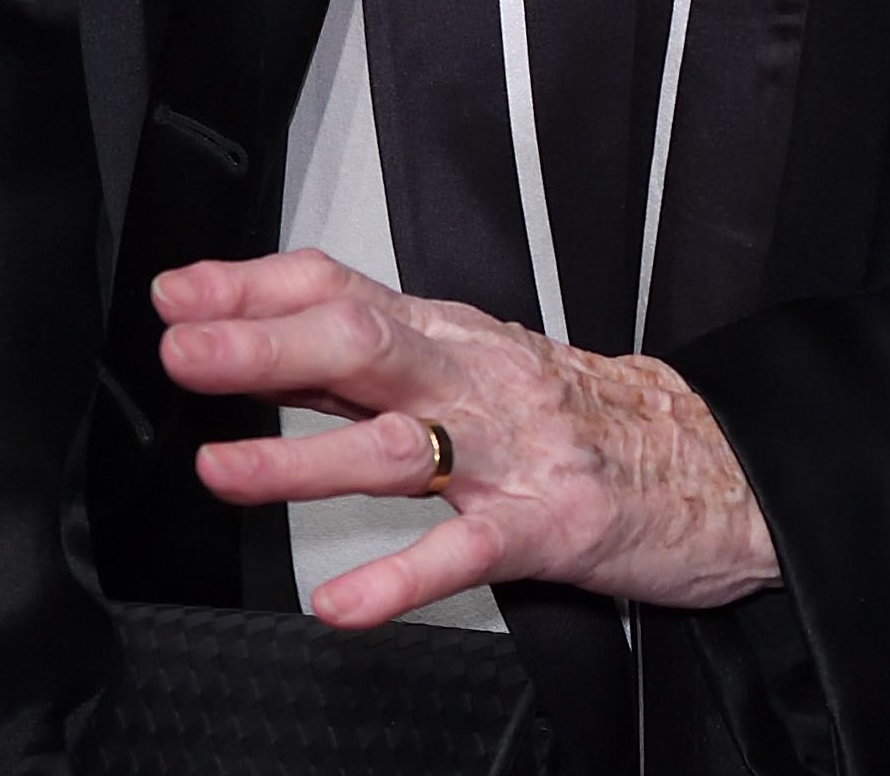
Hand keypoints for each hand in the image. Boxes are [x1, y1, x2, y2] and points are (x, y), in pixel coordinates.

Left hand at [152, 252, 780, 626]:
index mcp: (450, 335)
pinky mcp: (550, 525)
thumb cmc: (578, 417)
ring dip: (307, 457)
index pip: (343, 287)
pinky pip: (465, 553)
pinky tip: (341, 602)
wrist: (712, 461)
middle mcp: (473, 376)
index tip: (176, 292)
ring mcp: (512, 450)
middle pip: (365, 342)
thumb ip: (369, 363)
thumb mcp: (470, 367)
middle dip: (268, 345)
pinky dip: (400, 578)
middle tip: (185, 349)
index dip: (256, 287)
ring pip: (401, 445)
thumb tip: (253, 345)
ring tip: (226, 469)